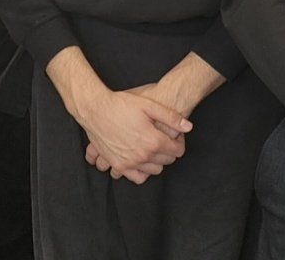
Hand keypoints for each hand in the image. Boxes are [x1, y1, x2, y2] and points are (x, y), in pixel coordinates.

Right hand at [74, 89, 191, 184]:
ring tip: (152, 147)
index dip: (179, 142)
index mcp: (153, 141)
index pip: (177, 151)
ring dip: (157, 161)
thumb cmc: (122, 105)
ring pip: (155, 170)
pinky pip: (138, 177)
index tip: (175, 135)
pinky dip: (143, 171)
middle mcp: (143, 155)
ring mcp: (130, 163)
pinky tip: (142, 159)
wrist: (96, 110)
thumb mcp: (149, 105)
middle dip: (170, 150)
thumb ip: (172, 117)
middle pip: (167, 161)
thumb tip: (188, 127)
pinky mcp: (118, 166)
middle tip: (164, 138)